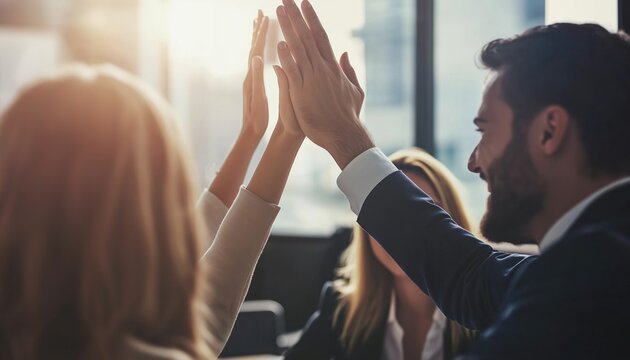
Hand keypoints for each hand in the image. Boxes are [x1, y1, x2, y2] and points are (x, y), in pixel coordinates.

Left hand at [242, 10, 269, 137]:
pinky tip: (262, 49)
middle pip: (253, 47)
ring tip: (259, 24)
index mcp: (252, 76)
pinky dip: (259, 50)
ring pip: (254, 52)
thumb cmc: (257, 118)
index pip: (257, 50)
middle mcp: (249, 75)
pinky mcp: (254, 84)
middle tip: (260, 13)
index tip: (267, 17)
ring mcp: (251, 79)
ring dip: (257, 37)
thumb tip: (256, 57)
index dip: (262, 33)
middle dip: (257, 29)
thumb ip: (257, 77)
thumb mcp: (258, 98)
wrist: (250, 132)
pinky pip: (257, 61)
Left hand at [275, 0, 373, 167]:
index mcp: (333, 67)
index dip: (311, 19)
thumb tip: (346, 54)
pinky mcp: (302, 92)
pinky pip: (293, 71)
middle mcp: (323, 69)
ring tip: (279, 11)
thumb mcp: (354, 90)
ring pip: (298, 48)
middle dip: (296, 16)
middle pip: (307, 36)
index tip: (304, 3)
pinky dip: (286, 56)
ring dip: (288, 28)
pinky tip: (279, 42)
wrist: (343, 135)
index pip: (320, 36)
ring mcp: (312, 79)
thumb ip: (349, 71)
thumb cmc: (348, 115)